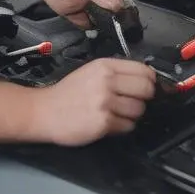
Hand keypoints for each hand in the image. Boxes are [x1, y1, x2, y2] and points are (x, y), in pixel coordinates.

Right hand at [35, 58, 156, 145]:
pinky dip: (123, 127)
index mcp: (105, 66)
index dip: (149, 81)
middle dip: (145, 98)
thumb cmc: (68, 93)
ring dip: (133, 115)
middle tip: (134, 102)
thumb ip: (116, 73)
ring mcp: (105, 102)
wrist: (44, 111)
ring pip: (139, 109)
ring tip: (118, 114)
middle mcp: (107, 81)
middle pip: (146, 89)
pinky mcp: (103, 122)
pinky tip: (110, 124)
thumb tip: (144, 79)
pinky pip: (128, 126)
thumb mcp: (91, 71)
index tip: (145, 87)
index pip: (144, 70)